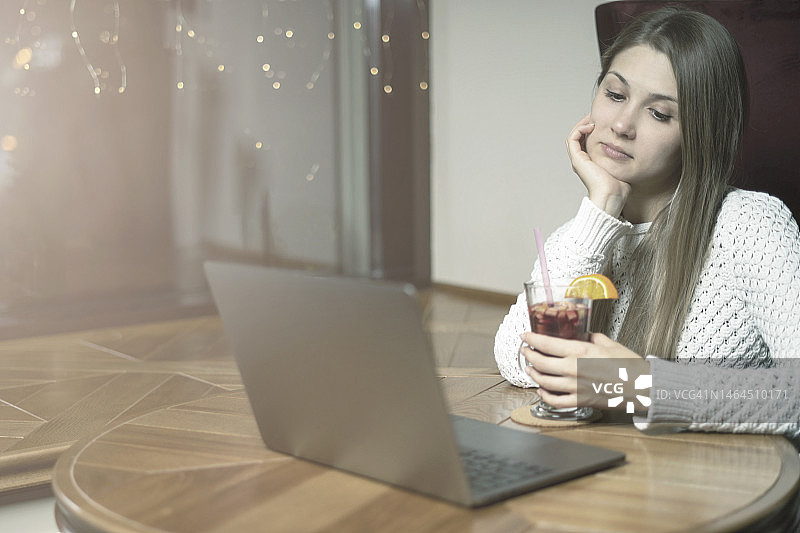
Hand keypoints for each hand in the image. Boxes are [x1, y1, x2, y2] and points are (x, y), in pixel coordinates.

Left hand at [519, 331, 648, 410]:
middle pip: (541, 363)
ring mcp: (576, 386)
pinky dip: (545, 396)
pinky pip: (556, 401)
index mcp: (581, 352)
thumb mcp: (609, 343)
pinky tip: (541, 391)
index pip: (547, 344)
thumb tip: (581, 334)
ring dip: (533, 374)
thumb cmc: (629, 365)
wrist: (643, 387)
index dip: (531, 340)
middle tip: (525, 351)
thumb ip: (591, 337)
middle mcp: (574, 369)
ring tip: (530, 368)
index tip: (524, 336)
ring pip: (544, 382)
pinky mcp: (581, 400)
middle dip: (529, 355)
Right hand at [566, 115, 630, 217]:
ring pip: (574, 136)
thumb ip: (624, 157)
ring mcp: (579, 160)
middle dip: (587, 124)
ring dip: (582, 125)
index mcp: (591, 163)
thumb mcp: (623, 166)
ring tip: (592, 119)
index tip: (604, 121)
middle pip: (580, 137)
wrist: (612, 195)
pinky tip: (591, 126)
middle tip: (597, 116)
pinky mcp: (578, 159)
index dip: (593, 129)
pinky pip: (572, 139)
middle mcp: (583, 161)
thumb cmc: (619, 186)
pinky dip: (579, 129)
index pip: (587, 141)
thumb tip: (634, 149)